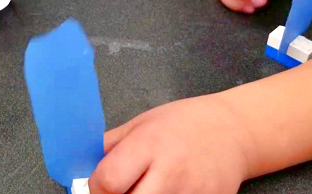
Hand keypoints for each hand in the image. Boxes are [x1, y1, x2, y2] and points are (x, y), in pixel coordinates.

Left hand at [88, 96, 249, 193]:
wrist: (232, 131)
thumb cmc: (183, 124)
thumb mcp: (141, 124)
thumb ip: (111, 148)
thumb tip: (79, 170)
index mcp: (149, 144)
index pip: (108, 181)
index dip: (96, 189)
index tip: (99, 187)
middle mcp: (171, 171)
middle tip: (120, 192)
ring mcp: (192, 193)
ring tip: (146, 190)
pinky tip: (167, 193)